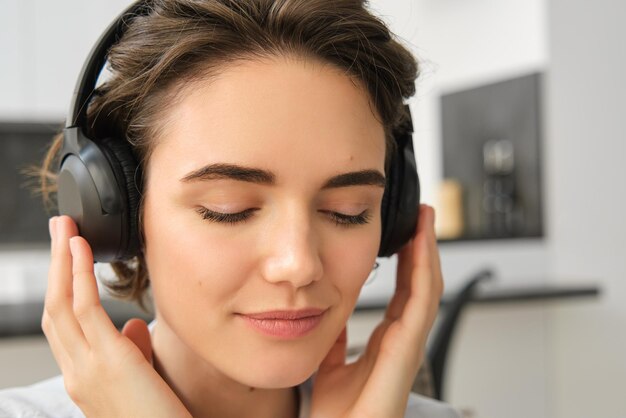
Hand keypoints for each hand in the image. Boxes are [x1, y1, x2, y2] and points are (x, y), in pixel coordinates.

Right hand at [41, 216, 190, 417]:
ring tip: (65, 228)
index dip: (61, 288)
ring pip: (61, 303)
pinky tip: (81, 249)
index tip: (68, 258)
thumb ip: (132, 352)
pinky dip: (79, 274)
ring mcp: (85, 368)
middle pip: (53, 309)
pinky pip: (85, 309)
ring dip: (62, 260)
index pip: (63, 325)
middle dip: (54, 266)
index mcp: (84, 376)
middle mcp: (76, 372)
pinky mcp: (106, 361)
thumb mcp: (141, 381)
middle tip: (59, 230)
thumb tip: (133, 325)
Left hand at [310, 204, 442, 417]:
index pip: (403, 292)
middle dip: (422, 249)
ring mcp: (407, 347)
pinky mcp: (405, 353)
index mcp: (386, 343)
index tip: (405, 232)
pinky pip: (419, 306)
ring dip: (428, 253)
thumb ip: (334, 339)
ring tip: (425, 220)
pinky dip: (423, 273)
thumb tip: (328, 312)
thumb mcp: (329, 364)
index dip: (408, 262)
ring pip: (426, 290)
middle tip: (422, 215)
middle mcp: (401, 341)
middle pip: (420, 285)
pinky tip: (420, 247)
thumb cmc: (337, 414)